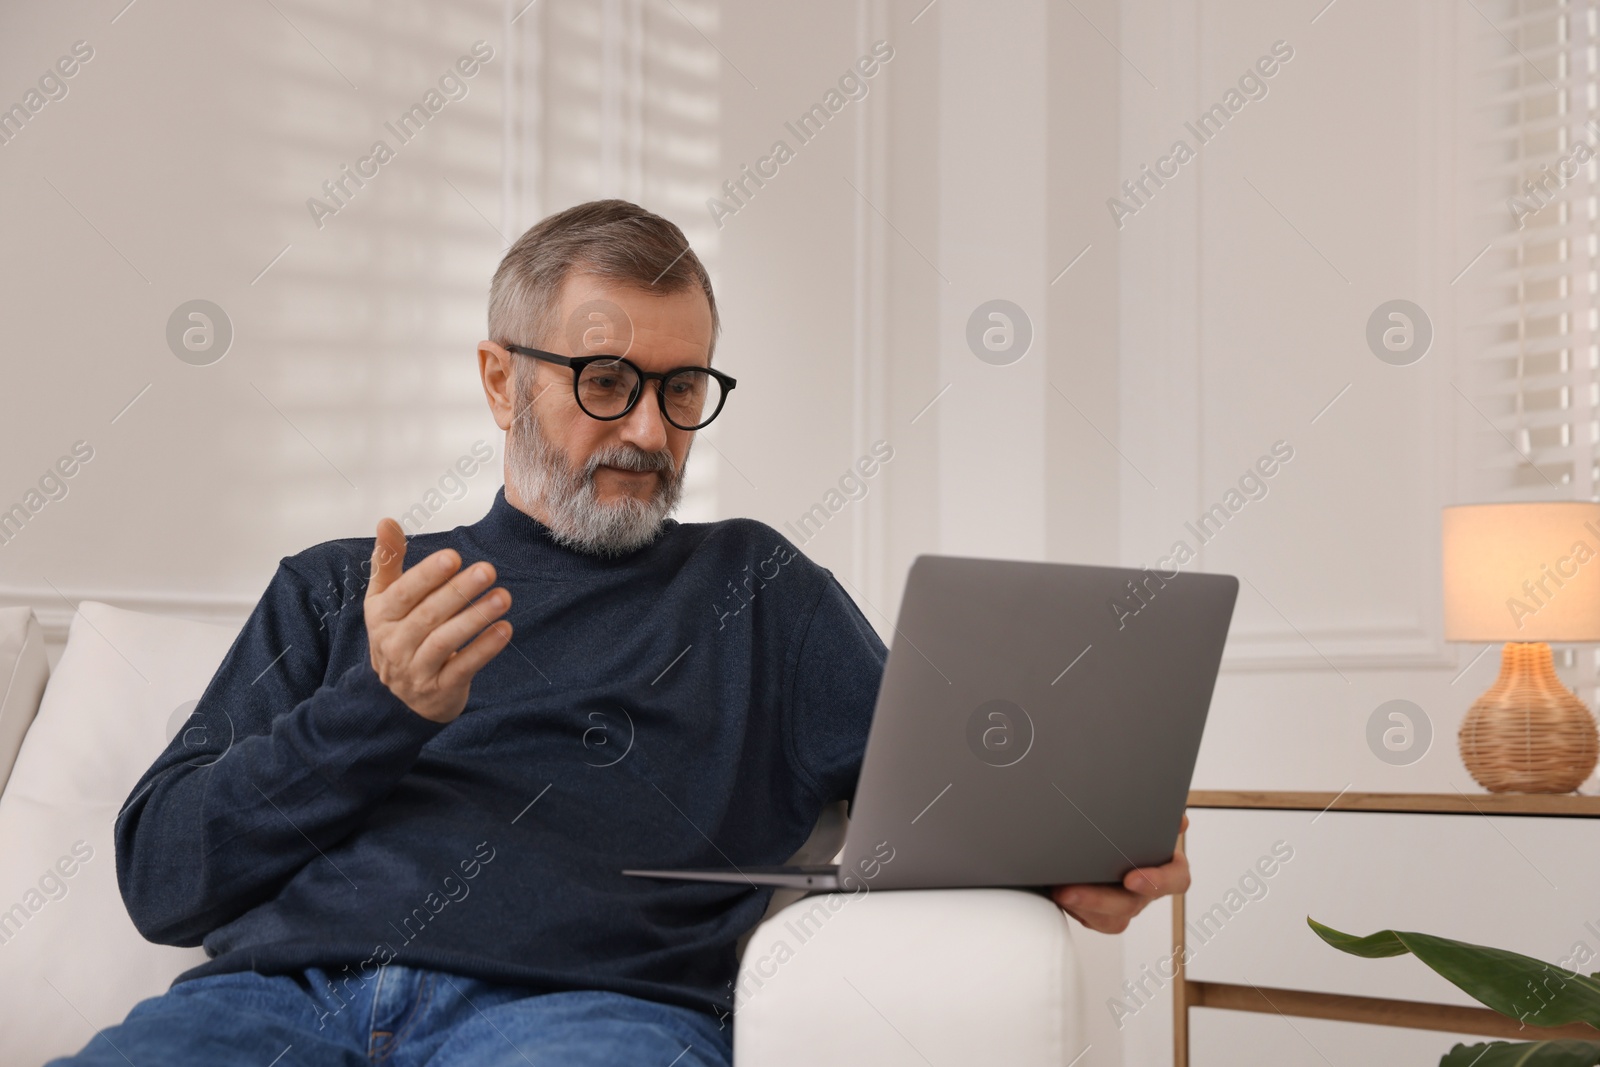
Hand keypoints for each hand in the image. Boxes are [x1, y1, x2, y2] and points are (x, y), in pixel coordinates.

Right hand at [363, 517, 512, 723]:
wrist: (402, 696)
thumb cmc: (398, 633)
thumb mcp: (385, 598)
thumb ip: (388, 561)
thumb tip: (386, 521)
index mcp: (381, 616)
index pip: (403, 594)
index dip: (426, 576)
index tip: (453, 556)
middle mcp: (394, 644)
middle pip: (427, 615)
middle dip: (459, 592)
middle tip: (488, 570)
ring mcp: (415, 670)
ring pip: (445, 642)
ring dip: (475, 618)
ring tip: (503, 597)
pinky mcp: (439, 690)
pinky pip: (463, 668)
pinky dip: (484, 649)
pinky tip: (504, 629)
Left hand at [1049, 815, 1189, 933]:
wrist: (1097, 832)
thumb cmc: (1126, 824)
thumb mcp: (1141, 812)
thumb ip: (1160, 814)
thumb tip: (1178, 820)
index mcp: (1165, 864)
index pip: (1176, 878)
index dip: (1158, 881)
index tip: (1131, 879)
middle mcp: (1146, 888)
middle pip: (1132, 904)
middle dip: (1101, 900)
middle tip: (1073, 891)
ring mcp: (1124, 904)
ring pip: (1112, 918)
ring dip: (1083, 907)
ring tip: (1059, 893)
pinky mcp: (1103, 914)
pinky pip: (1093, 920)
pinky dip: (1076, 909)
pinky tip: (1058, 894)